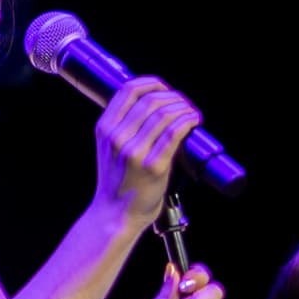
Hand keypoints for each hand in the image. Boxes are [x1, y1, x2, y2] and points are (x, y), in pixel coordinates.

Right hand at [92, 77, 201, 229]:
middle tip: (184, 103)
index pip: (128, 90)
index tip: (164, 87)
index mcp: (105, 129)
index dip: (151, 83)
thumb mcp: (108, 148)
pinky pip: (175, 133)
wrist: (114, 215)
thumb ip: (123, 127)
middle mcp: (118, 137)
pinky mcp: (154, 166)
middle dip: (172, 96)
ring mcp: (135, 152)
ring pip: (164, 114)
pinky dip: (188, 121)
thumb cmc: (116, 183)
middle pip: (150, 100)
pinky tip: (194, 120)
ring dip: (183, 107)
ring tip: (191, 112)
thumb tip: (154, 105)